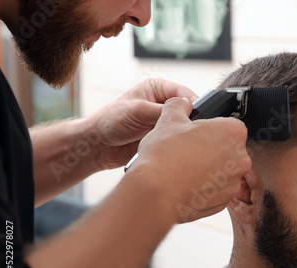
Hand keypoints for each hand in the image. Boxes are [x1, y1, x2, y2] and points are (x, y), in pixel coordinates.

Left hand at [83, 78, 197, 169]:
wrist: (97, 146)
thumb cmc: (110, 121)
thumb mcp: (138, 111)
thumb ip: (162, 110)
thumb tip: (186, 110)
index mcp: (157, 89)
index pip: (183, 93)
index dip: (192, 103)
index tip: (199, 115)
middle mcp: (162, 104)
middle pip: (185, 110)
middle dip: (188, 120)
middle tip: (190, 130)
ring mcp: (162, 122)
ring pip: (182, 127)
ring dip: (181, 134)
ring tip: (179, 140)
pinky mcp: (162, 138)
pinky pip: (176, 141)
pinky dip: (176, 144)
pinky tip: (175, 148)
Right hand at [127, 97, 251, 222]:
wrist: (155, 194)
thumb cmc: (163, 157)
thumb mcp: (169, 119)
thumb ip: (179, 105)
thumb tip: (182, 103)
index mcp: (233, 132)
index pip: (228, 125)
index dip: (211, 129)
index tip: (197, 134)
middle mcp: (241, 158)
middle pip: (228, 150)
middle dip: (211, 150)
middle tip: (188, 152)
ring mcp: (234, 183)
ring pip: (222, 172)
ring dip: (208, 170)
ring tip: (184, 170)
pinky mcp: (223, 202)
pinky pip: (216, 191)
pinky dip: (204, 188)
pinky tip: (186, 185)